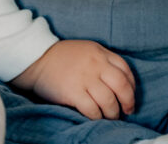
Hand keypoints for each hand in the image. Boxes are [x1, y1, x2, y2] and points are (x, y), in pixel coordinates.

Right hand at [10, 40, 135, 119]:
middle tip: (127, 110)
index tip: (129, 96)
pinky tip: (95, 117)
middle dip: (128, 101)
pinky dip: (97, 116)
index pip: (125, 69)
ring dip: (113, 113)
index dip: (132, 86)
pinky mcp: (73, 92)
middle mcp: (95, 64)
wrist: (36, 59)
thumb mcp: (86, 50)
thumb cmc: (62, 57)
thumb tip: (120, 82)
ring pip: (109, 101)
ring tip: (110, 116)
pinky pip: (92, 110)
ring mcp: (84, 78)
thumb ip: (103, 60)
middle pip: (122, 86)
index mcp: (99, 52)